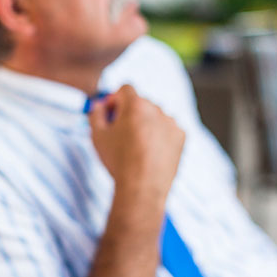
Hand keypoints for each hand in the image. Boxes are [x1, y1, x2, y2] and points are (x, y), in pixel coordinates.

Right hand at [88, 84, 184, 201]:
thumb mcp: (98, 136)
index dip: (116, 99)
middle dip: (130, 113)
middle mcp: (156, 109)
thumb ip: (95, 114)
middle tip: (121, 133)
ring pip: (155, 116)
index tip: (112, 114)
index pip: (125, 89)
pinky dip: (160, 136)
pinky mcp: (181, 136)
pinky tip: (150, 153)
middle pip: (141, 102)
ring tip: (137, 147)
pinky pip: (167, 129)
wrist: (142, 187)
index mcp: (135, 105)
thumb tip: (99, 105)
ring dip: (146, 124)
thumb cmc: (118, 161)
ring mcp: (171, 122)